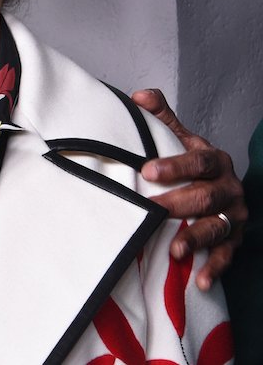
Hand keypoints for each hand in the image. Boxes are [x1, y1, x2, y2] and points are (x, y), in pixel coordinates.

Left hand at [132, 88, 246, 289]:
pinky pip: (227, 255)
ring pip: (217, 227)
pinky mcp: (235, 239)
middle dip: (178, 204)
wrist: (222, 186)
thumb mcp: (180, 138)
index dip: (176, 165)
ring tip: (175, 249)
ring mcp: (234, 216)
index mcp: (216, 161)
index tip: (148, 171)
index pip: (200, 161)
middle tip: (152, 209)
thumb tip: (140, 96)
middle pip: (206, 196)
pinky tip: (201, 280)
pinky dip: (215, 268)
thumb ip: (162, 117)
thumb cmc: (193, 163)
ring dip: (196, 239)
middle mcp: (229, 188)